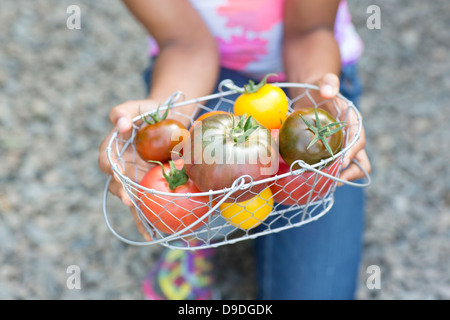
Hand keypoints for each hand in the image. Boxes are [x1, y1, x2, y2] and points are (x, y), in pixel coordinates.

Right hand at [98, 99, 160, 239]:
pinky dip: (147, 219)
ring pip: (130, 197)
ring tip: (144, 223)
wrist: (170, 121)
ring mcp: (135, 178)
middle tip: (130, 199)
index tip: (115, 172)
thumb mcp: (138, 107)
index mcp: (115, 147)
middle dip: (121, 192)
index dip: (108, 166)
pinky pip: (146, 204)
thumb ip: (124, 111)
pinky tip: (153, 233)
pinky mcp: (149, 186)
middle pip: (115, 182)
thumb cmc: (150, 113)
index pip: (106, 158)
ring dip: (135, 210)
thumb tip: (120, 122)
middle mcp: (122, 165)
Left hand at [306, 73, 371, 184]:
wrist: (314, 95)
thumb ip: (329, 83)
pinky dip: (325, 175)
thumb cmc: (322, 88)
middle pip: (360, 163)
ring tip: (322, 184)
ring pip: (348, 170)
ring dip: (338, 178)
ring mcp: (342, 148)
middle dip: (350, 174)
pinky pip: (332, 168)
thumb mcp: (325, 82)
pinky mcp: (331, 153)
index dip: (352, 153)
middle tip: (333, 181)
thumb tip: (327, 91)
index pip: (359, 141)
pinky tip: (311, 179)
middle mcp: (352, 139)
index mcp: (355, 123)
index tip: (341, 162)